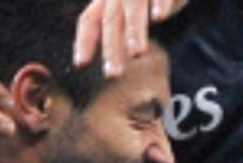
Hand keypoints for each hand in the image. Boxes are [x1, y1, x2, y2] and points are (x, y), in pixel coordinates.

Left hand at [73, 0, 190, 76]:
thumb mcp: (125, 6)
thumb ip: (116, 28)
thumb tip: (100, 56)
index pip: (89, 20)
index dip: (84, 41)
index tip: (81, 64)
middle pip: (111, 20)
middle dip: (111, 48)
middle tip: (113, 74)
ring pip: (133, 8)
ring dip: (134, 30)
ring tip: (137, 53)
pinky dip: (161, 2)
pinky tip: (159, 17)